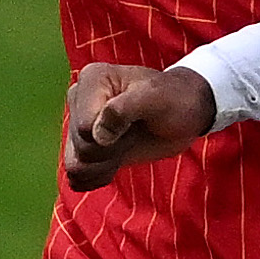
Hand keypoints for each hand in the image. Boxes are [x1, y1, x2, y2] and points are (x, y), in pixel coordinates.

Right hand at [64, 62, 217, 190]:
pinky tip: (118, 159)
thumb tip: (96, 135)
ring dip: (107, 164)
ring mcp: (77, 124)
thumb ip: (124, 109)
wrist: (183, 116)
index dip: (113, 134)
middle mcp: (77, 100)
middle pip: (81, 149)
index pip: (85, 127)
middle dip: (112, 150)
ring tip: (127, 142)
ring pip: (76, 166)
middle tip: (135, 131)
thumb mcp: (156, 98)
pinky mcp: (81, 147)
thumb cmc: (173, 100)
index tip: (136, 120)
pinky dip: (101, 175)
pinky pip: (78, 178)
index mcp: (91, 80)